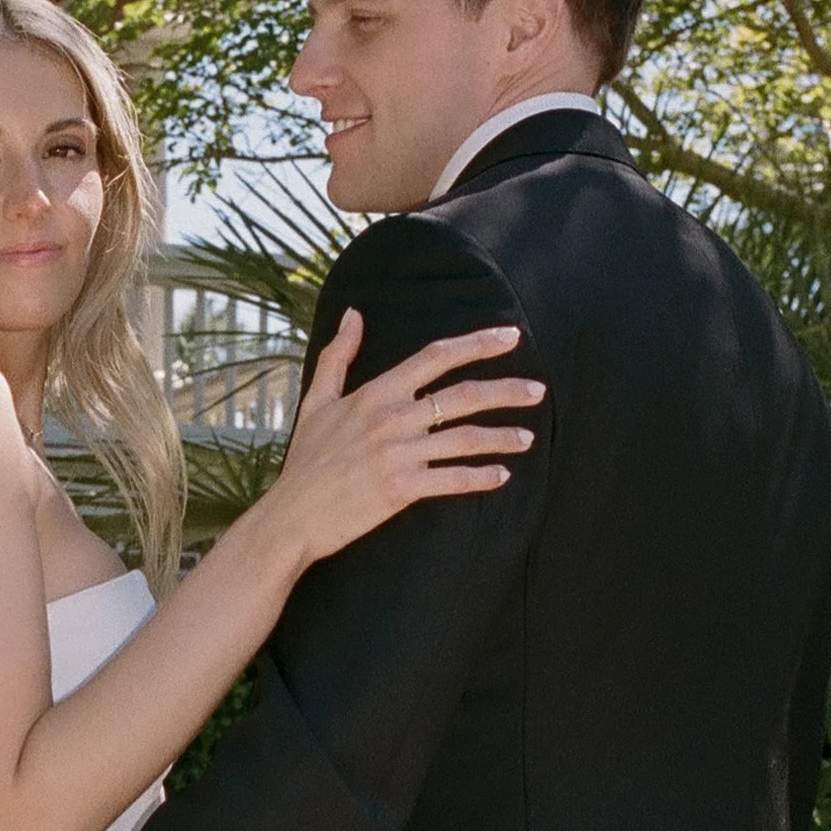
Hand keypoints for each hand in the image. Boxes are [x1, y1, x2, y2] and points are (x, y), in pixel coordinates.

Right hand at [266, 312, 542, 569]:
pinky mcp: (402, 489)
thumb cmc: (306, 461)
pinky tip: (502, 476)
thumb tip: (354, 314)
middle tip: (538, 390)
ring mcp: (399, 453)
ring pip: (465, 439)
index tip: (509, 337)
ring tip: (527, 437)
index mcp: (376, 392)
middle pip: (463, 395)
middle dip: (506, 390)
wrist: (292, 516)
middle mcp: (392, 418)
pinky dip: (481, 477)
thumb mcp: (318, 401)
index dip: (477, 344)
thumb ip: (339, 355)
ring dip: (502, 438)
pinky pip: (453, 479)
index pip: (435, 357)